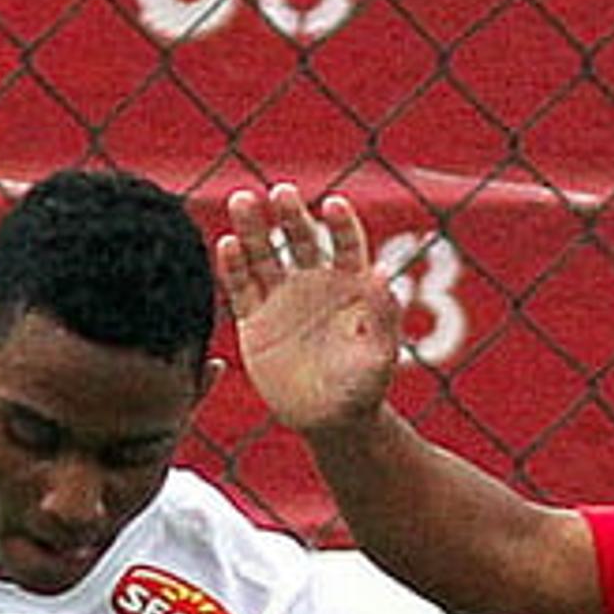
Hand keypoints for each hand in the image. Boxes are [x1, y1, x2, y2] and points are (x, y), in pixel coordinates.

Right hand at [218, 184, 402, 435]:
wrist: (330, 420)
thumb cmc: (364, 390)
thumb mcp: (379, 358)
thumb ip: (384, 319)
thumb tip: (387, 278)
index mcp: (349, 285)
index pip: (345, 244)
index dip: (340, 224)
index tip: (333, 206)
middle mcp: (313, 284)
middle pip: (301, 239)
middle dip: (291, 215)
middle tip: (281, 193)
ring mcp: (281, 299)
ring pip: (264, 255)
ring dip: (253, 228)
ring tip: (243, 200)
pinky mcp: (255, 319)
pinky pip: (241, 287)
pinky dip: (232, 266)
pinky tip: (226, 244)